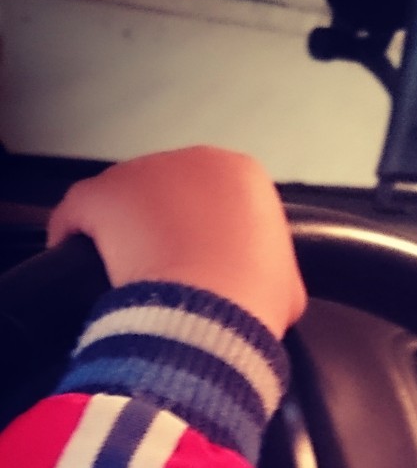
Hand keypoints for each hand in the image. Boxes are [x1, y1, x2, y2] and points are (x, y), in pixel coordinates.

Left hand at [47, 146, 305, 338]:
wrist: (215, 309)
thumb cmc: (255, 297)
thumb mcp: (286, 283)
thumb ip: (270, 267)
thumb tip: (259, 282)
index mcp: (243, 175)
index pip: (222, 197)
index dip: (214, 231)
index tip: (212, 260)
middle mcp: (192, 159)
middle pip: (173, 190)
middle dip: (170, 224)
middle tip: (175, 268)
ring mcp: (142, 171)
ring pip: (129, 198)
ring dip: (129, 229)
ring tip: (136, 272)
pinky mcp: (100, 191)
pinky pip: (81, 212)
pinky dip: (79, 236)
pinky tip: (90, 262)